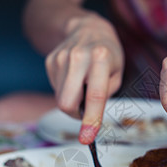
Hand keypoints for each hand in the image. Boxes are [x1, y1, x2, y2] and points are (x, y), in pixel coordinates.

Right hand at [45, 14, 123, 143]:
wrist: (86, 27)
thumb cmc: (107, 54)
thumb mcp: (116, 72)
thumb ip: (105, 93)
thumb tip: (87, 116)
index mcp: (100, 58)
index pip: (94, 95)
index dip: (91, 120)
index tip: (87, 139)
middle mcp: (78, 56)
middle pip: (66, 102)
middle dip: (74, 113)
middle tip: (85, 109)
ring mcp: (61, 57)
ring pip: (60, 98)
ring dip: (72, 99)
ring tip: (83, 83)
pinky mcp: (50, 61)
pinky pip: (56, 88)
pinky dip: (65, 89)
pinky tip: (74, 76)